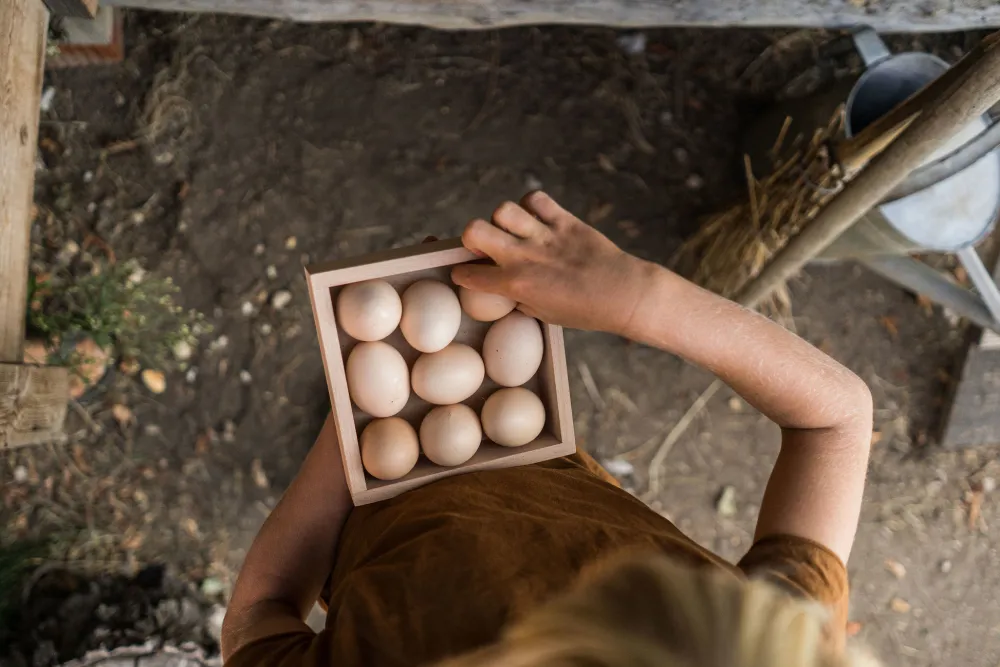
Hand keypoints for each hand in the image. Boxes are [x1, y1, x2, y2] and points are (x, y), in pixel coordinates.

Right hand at [451, 192, 652, 334]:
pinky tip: (537, 217)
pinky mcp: (565, 221)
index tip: (468, 272)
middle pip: (473, 230)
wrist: (624, 295)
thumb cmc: (585, 311)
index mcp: (516, 285)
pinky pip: (536, 199)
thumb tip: (507, 287)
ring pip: (503, 209)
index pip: (469, 273)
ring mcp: (544, 236)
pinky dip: (532, 204)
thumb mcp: (544, 315)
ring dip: (503, 219)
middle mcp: (524, 257)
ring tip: (515, 229)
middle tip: (486, 245)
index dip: (463, 273)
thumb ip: (519, 298)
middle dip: (471, 237)